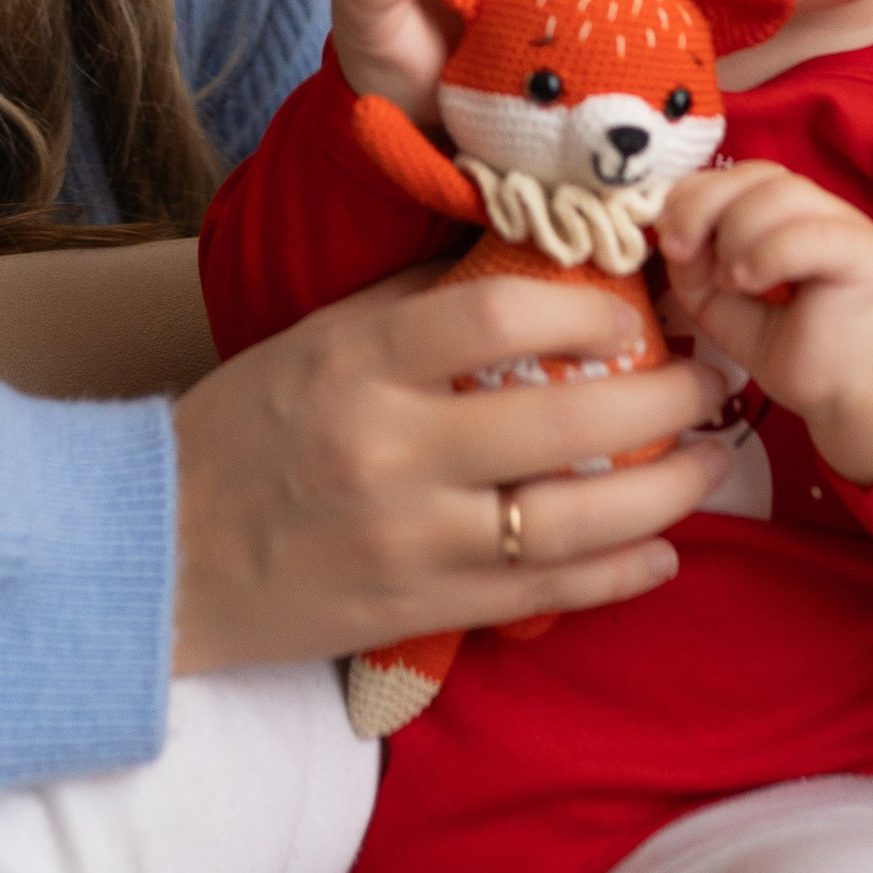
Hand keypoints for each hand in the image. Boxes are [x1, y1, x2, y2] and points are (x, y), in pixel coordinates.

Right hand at [170, 263, 733, 673]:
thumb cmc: (246, 428)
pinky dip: (619, 573)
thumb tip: (529, 261)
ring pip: (576, 518)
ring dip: (667, 490)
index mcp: (362, 363)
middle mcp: (392, 450)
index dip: (587, 302)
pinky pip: (547, 594)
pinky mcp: (423, 611)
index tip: (633, 304)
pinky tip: (664, 548)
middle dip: (664, 396)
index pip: (499, 314)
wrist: (159, 553)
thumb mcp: (318, 339)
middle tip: (711, 376)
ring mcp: (413, 540)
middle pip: (564, 417)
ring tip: (712, 459)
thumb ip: (418, 306)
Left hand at [655, 158, 872, 488]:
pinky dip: (768, 253)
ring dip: (737, 233)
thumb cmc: (787, 346)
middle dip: (704, 207)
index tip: (668, 239)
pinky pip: (811, 233)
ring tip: (728, 281)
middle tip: (681, 252)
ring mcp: (846, 225)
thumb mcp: (718, 303)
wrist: (845, 396)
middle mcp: (817, 208)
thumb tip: (669, 231)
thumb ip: (692, 265)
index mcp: (782, 212)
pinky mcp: (865, 253)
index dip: (694, 195)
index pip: (735, 175)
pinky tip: (749, 282)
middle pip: (754, 175)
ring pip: (781, 194)